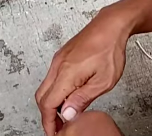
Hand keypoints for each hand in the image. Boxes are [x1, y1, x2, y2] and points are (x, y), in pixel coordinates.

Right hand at [35, 10, 129, 135]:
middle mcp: (58, 66)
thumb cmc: (110, 49)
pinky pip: (51, 78)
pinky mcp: (62, 57)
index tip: (54, 132)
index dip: (49, 122)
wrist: (110, 25)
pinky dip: (55, 91)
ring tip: (66, 114)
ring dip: (52, 103)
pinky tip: (68, 96)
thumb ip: (83, 99)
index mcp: (66, 74)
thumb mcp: (103, 81)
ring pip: (45, 87)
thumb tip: (68, 113)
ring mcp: (58, 60)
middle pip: (41, 97)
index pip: (48, 104)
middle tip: (58, 127)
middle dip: (47, 115)